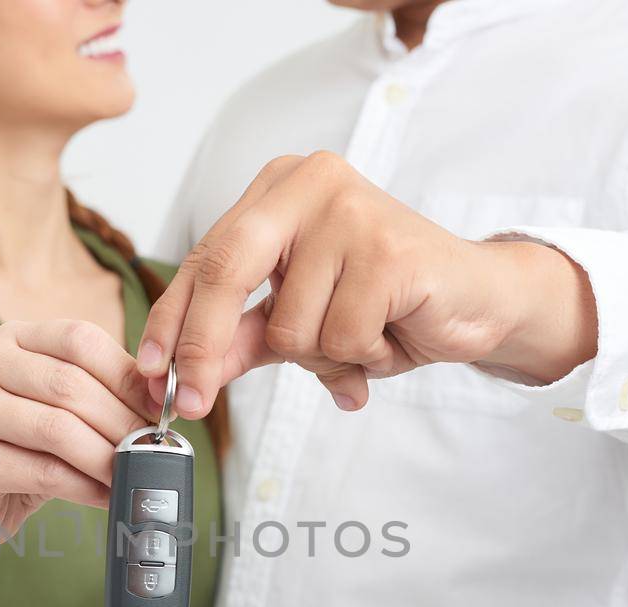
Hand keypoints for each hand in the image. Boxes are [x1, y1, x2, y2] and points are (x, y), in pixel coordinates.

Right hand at [0, 320, 156, 547]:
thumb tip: (163, 402)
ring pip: (56, 429)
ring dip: (105, 456)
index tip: (159, 410)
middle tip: (151, 450)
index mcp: (11, 337)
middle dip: (120, 422)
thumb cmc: (21, 449)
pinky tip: (103, 496)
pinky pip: (41, 471)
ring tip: (130, 474)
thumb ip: (100, 395)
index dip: (127, 375)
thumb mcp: (60, 409)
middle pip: (69, 384)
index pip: (79, 340)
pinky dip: (83, 487)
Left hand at [136, 152, 596, 415]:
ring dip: (324, 356)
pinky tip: (392, 333)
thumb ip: (240, 338)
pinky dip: (363, 355)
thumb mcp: (300, 323)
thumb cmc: (386, 304)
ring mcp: (351, 211)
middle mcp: (309, 184)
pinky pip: (341, 336)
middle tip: (190, 401)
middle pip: (225, 272)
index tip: (149, 369)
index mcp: (278, 189)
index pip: (204, 257)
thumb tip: (177, 372)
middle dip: (203, 346)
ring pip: (290, 325)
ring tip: (365, 335)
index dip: (172, 319)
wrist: (478, 300)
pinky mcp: (389, 249)